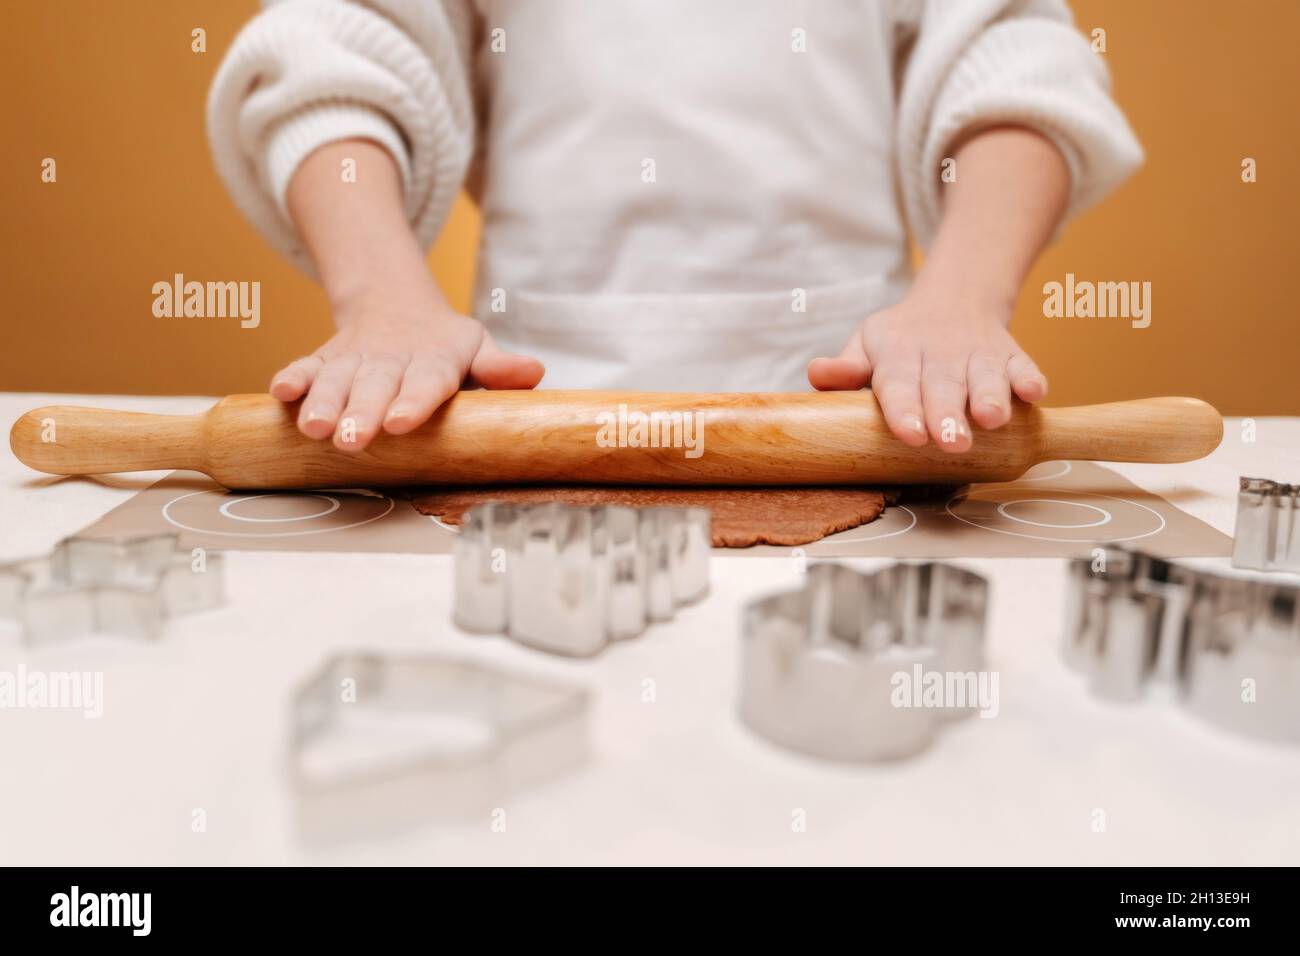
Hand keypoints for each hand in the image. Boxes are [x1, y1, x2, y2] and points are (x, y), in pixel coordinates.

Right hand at [269, 282, 543, 450]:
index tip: (401, 424)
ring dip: (324, 401)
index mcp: (435, 360)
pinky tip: (281, 393)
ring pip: (338, 379)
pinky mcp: (328, 358)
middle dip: (362, 412)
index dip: (414, 403)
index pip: (427, 383)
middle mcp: (392, 359)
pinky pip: (308, 365)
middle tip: (352, 440)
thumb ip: (498, 367)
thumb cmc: (446, 345)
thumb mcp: (476, 348)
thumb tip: (535, 372)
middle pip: (377, 386)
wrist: (398, 307)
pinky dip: (294, 377)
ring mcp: (357, 359)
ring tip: (315, 428)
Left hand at [807, 288, 1046, 452]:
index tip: (911, 435)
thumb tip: (816, 374)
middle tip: (951, 442)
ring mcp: (978, 351)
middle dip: (948, 414)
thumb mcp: (868, 345)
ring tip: (992, 419)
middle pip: (944, 385)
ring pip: (986, 375)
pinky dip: (1030, 377)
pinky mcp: (1011, 352)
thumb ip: (847, 367)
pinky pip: (1023, 362)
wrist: (954, 298)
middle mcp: (940, 351)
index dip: (904, 410)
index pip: (898, 383)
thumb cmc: (900, 339)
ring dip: (991, 396)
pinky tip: (1034, 393)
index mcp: (898, 351)